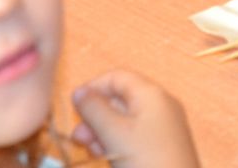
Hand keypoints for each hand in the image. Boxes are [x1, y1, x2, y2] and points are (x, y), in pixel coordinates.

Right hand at [70, 69, 199, 167]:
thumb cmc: (146, 161)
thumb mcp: (114, 134)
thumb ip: (94, 109)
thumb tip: (78, 91)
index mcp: (152, 94)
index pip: (117, 77)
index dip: (93, 88)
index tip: (74, 108)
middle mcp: (160, 105)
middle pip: (120, 100)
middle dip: (95, 117)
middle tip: (79, 138)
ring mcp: (163, 127)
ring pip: (125, 121)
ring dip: (103, 132)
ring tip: (91, 151)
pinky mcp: (163, 146)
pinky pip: (134, 136)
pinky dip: (117, 143)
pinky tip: (105, 157)